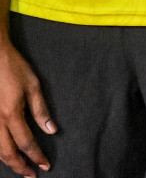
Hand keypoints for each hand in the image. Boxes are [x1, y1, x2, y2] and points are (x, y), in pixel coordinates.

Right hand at [0, 41, 51, 177]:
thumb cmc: (13, 68)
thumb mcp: (33, 86)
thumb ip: (41, 110)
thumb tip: (52, 131)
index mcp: (11, 114)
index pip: (26, 143)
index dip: (36, 156)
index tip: (45, 166)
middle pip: (7, 152)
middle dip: (20, 166)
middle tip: (31, 175)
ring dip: (8, 160)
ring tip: (20, 167)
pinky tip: (4, 152)